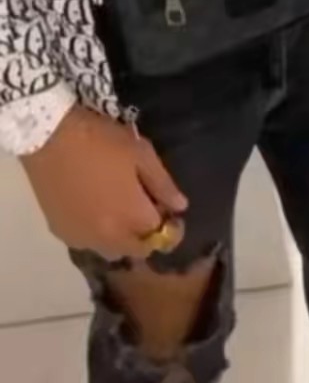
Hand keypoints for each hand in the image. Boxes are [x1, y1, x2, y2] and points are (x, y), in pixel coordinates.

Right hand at [21, 105, 186, 260]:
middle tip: (146, 210)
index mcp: (131, 216)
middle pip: (136, 250)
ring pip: (111, 251)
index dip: (170, 225)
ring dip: (122, 239)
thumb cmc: (102, 141)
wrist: (49, 136)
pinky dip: (98, 235)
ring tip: (121, 212)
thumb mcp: (141, 154)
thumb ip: (163, 184)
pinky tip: (96, 211)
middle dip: (147, 236)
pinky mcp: (59, 231)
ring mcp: (81, 237)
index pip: (160, 236)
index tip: (170, 211)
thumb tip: (180, 207)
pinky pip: (87, 243)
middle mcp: (107, 236)